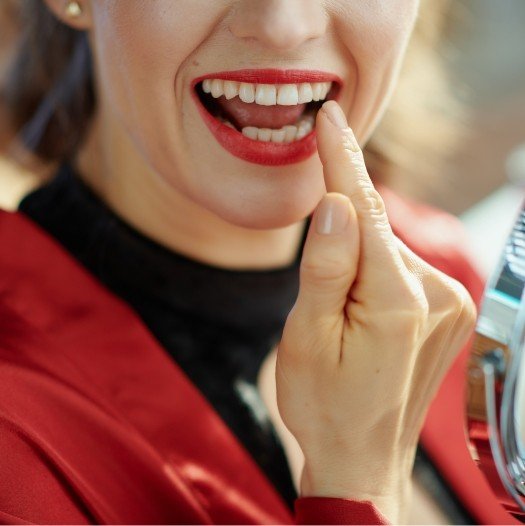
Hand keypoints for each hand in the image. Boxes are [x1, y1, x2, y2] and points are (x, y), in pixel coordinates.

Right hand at [276, 101, 476, 521]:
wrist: (361, 458)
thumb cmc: (324, 404)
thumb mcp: (306, 338)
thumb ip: (325, 266)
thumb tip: (336, 203)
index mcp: (397, 301)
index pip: (366, 210)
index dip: (341, 161)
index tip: (330, 117)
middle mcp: (437, 295)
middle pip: (376, 230)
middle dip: (339, 230)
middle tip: (316, 290)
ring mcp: (449, 304)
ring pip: (386, 250)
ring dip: (355, 260)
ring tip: (336, 317)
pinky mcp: (447, 312)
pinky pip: (400, 269)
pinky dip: (373, 272)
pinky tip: (358, 311)